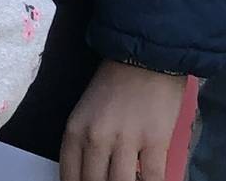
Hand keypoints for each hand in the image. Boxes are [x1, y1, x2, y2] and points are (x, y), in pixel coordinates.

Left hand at [60, 61, 186, 180]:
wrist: (146, 57)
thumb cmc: (114, 84)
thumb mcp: (86, 113)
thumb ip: (85, 145)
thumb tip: (91, 176)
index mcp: (75, 131)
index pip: (70, 177)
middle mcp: (96, 139)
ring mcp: (126, 141)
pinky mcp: (156, 142)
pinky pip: (153, 179)